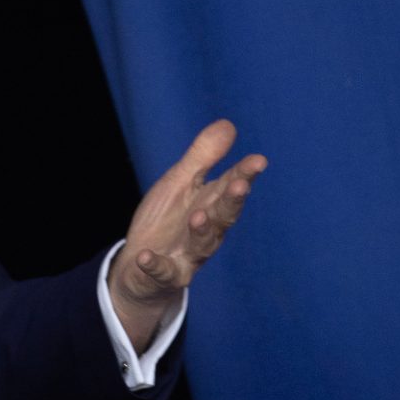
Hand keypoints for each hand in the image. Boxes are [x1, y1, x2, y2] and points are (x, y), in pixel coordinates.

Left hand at [109, 120, 266, 348]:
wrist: (141, 267)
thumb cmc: (166, 219)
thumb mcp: (180, 183)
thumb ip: (202, 157)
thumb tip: (228, 124)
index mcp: (210, 204)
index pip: (230, 186)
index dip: (244, 174)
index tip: (258, 161)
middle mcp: (207, 231)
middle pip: (223, 216)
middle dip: (231, 202)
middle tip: (240, 185)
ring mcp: (189, 255)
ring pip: (201, 245)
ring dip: (202, 231)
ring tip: (198, 217)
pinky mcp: (168, 275)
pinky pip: (162, 271)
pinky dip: (155, 265)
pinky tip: (145, 256)